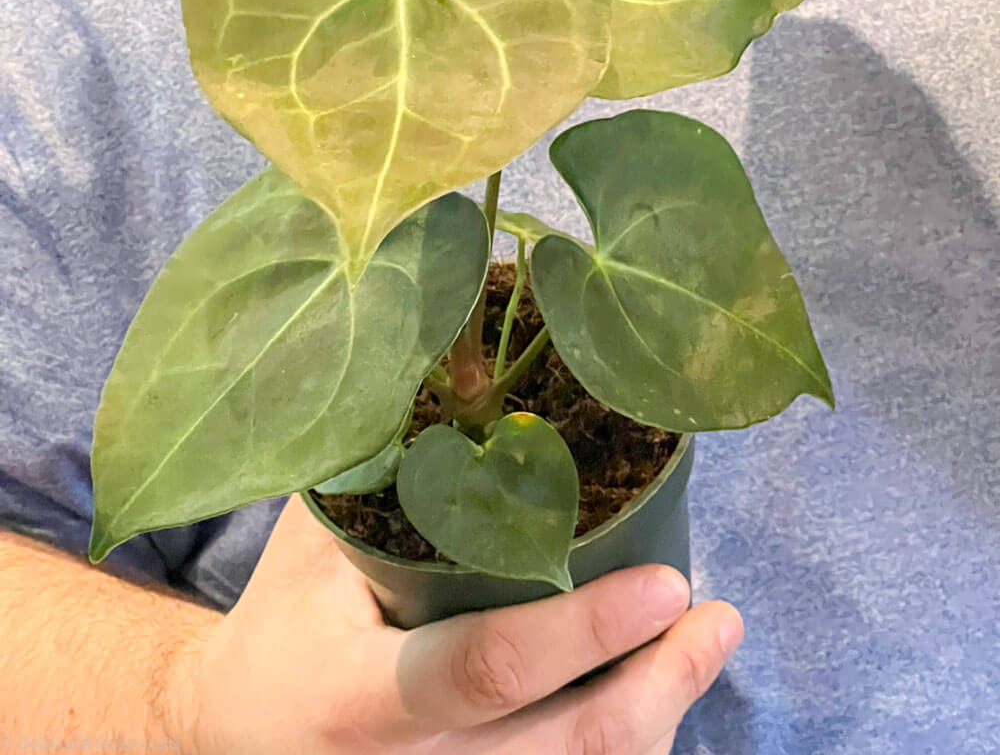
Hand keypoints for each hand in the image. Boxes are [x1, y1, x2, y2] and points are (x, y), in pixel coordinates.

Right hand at [171, 495, 742, 754]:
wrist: (236, 729)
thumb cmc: (282, 620)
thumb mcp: (312, 544)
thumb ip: (383, 477)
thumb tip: (469, 391)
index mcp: (359, 695)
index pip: (484, 668)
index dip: (580, 631)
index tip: (663, 581)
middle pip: (562, 749)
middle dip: (656, 685)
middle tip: (714, 613)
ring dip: (661, 711)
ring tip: (709, 637)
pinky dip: (627, 738)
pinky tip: (661, 684)